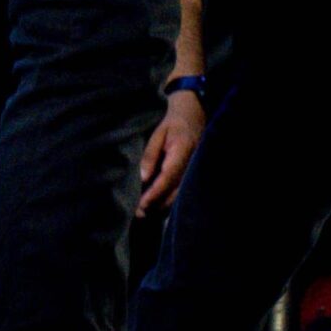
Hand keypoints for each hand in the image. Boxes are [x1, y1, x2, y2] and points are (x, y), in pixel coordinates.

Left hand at [135, 90, 205, 217]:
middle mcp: (190, 165)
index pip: (168, 178)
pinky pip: (180, 192)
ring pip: (177, 196)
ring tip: (143, 211)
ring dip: (161, 206)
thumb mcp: (158, 133)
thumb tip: (143, 178)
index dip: (155, 194)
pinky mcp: (191, 176)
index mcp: (182, 151)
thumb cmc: (173, 123)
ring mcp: (193, 172)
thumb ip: (150, 154)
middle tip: (137, 213)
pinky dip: (167, 200)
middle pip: (173, 193)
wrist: (193, 116)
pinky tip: (154, 204)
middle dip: (156, 205)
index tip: (141, 205)